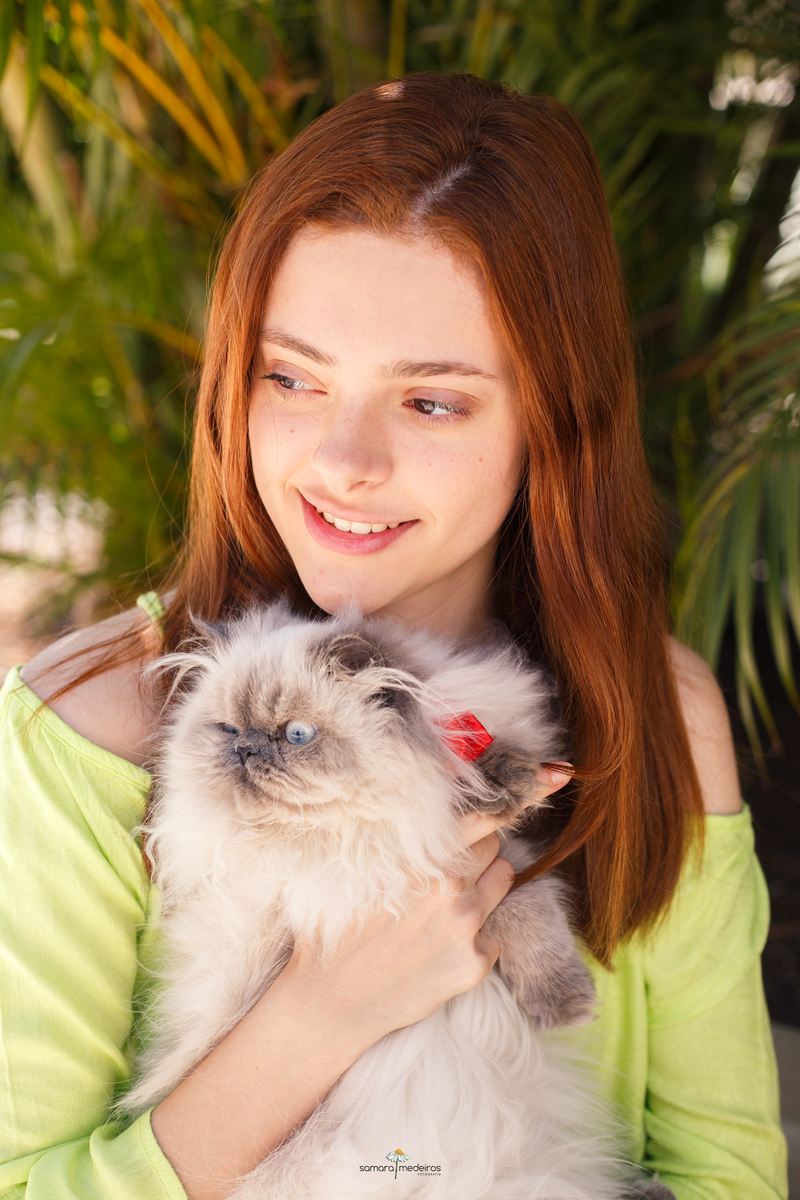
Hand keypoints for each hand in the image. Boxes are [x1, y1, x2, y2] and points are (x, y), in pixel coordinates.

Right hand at [279, 762, 573, 1039]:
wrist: (331, 1000)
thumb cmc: (340, 927)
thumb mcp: (363, 868)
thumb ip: (404, 839)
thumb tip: (439, 810)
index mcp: (420, 857)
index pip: (482, 816)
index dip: (513, 797)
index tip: (548, 777)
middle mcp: (448, 887)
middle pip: (494, 845)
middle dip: (479, 849)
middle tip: (451, 864)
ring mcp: (466, 926)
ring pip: (504, 880)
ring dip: (487, 882)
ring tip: (450, 901)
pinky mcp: (476, 962)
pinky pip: (497, 928)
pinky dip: (480, 929)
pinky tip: (444, 941)